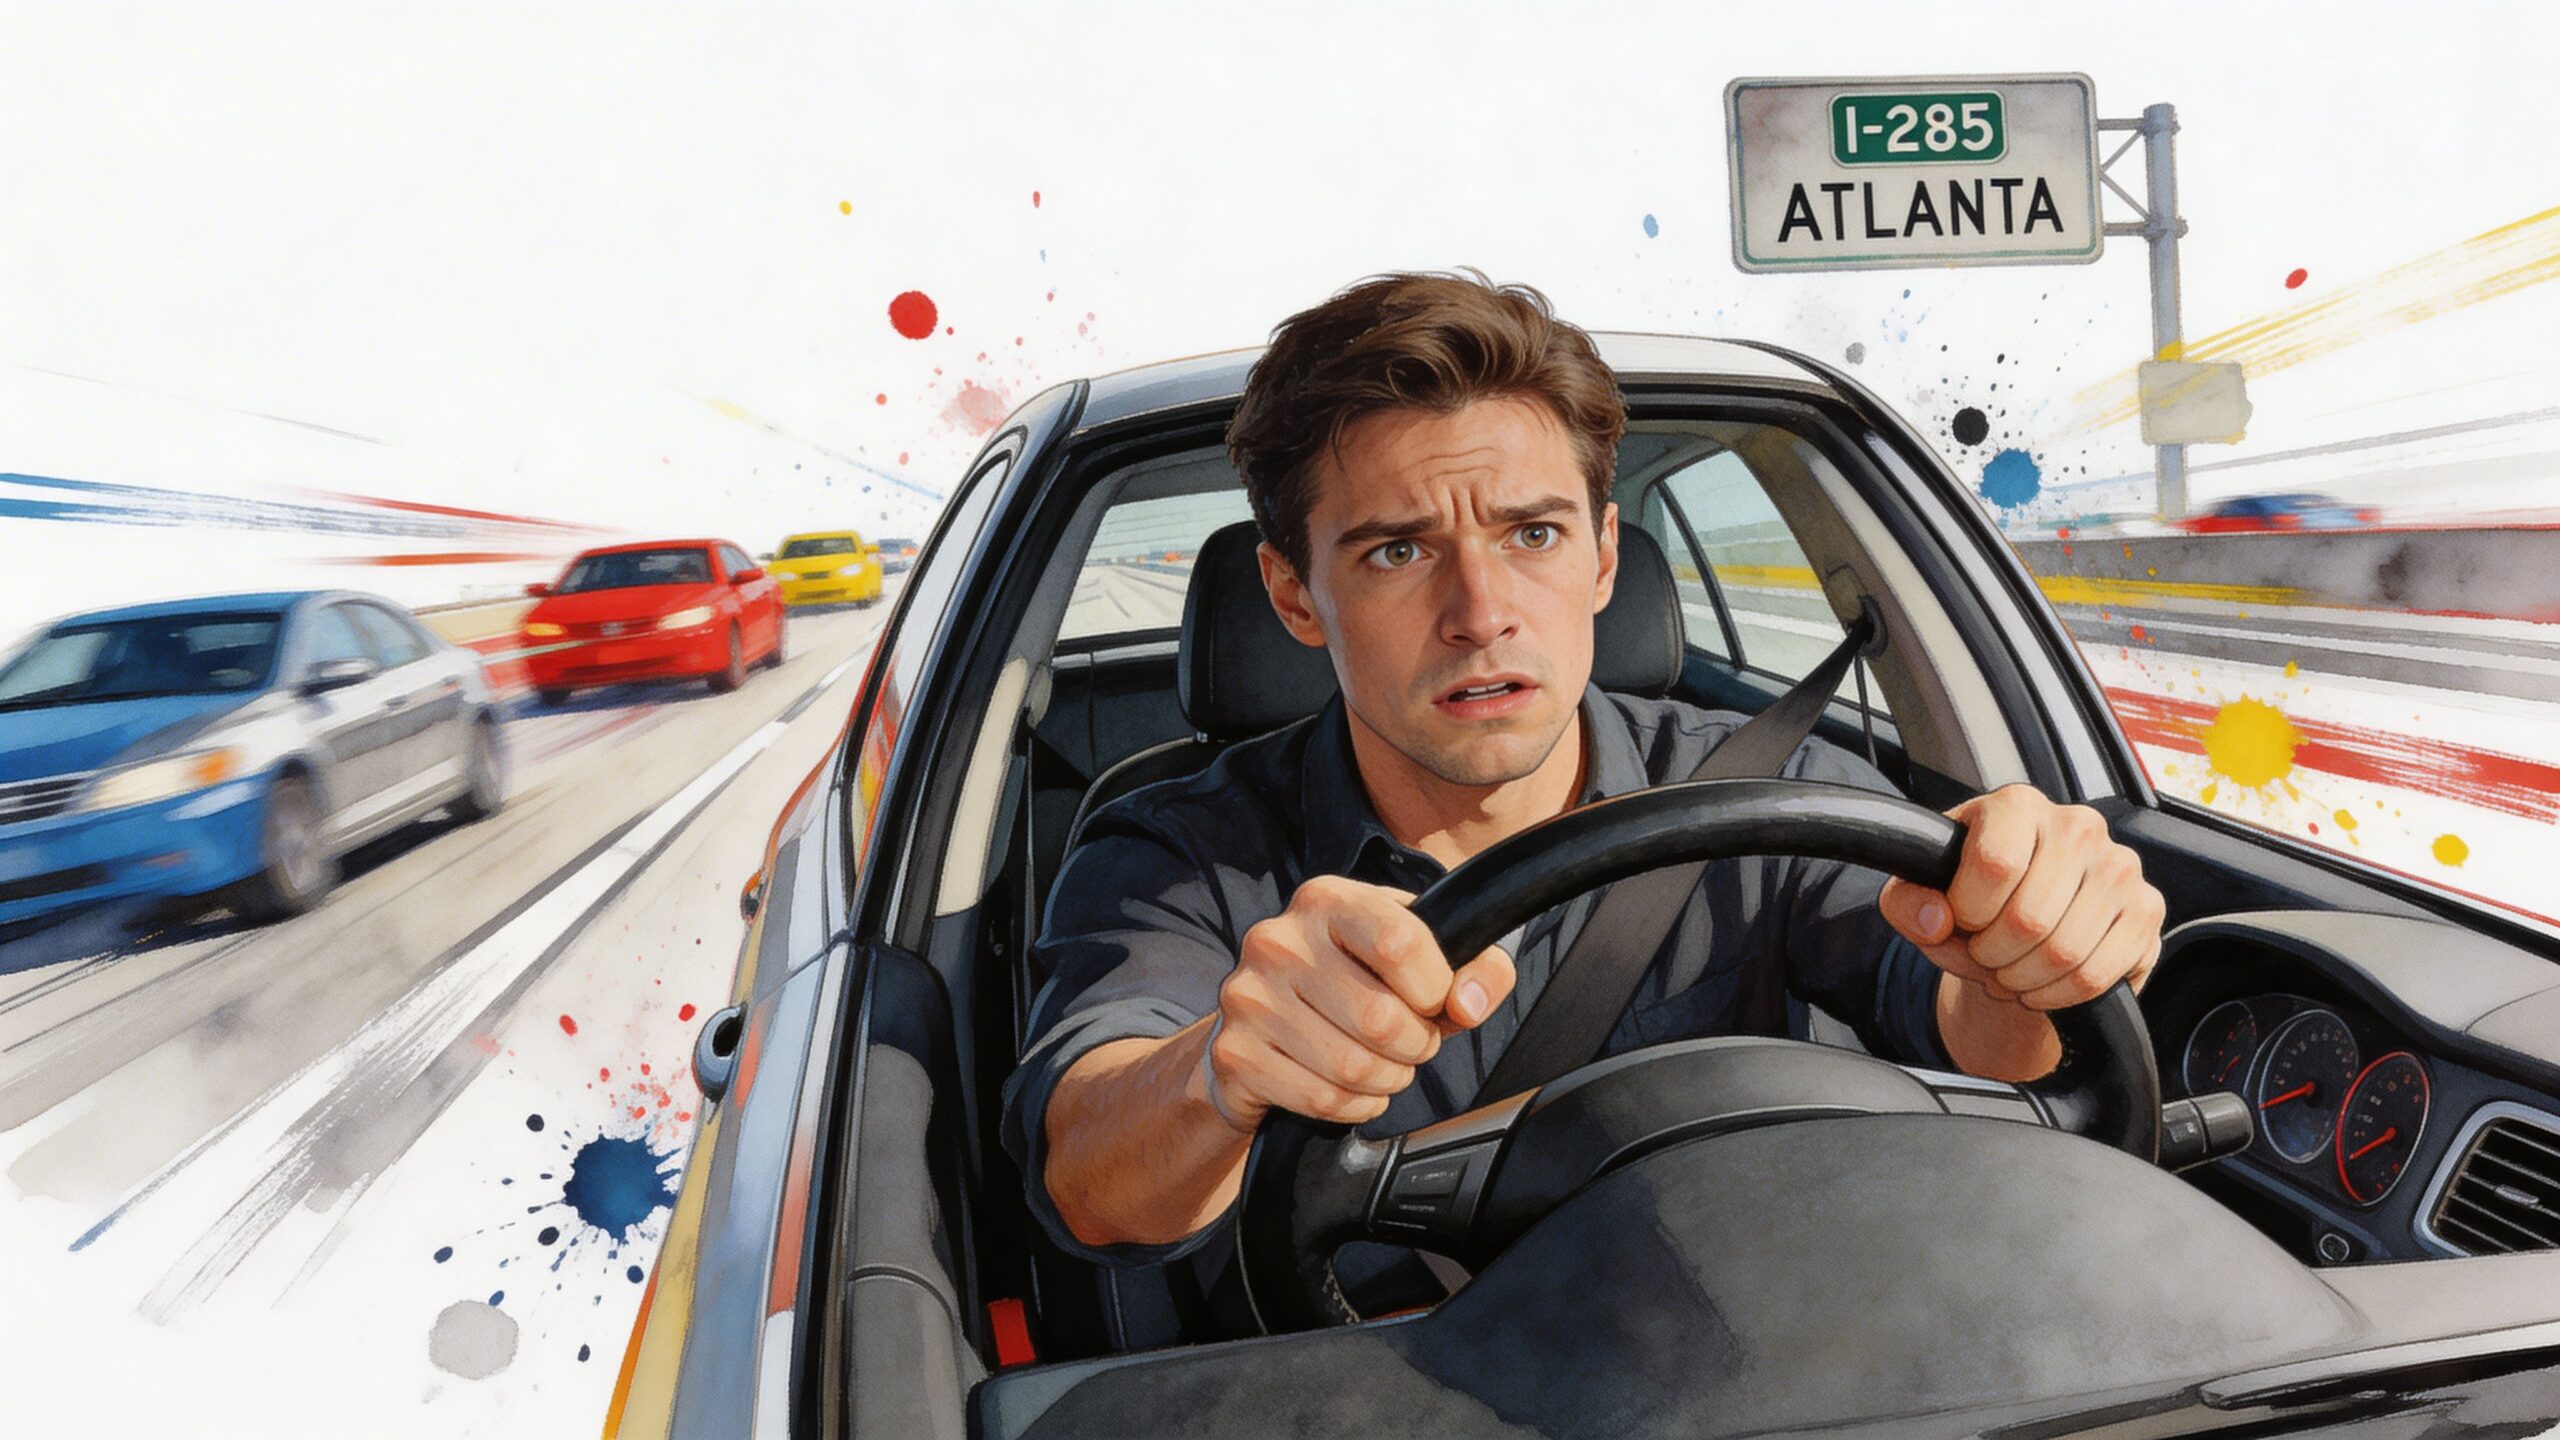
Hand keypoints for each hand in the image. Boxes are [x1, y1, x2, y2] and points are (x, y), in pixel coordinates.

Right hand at [1209, 875, 1516, 1128]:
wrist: (1262, 1024)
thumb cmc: (1355, 983)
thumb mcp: (1420, 957)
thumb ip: (1476, 966)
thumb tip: (1468, 1004)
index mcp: (1327, 900)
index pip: (1403, 942)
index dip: (1435, 988)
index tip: (1432, 1000)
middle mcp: (1278, 940)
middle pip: (1381, 1019)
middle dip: (1416, 1046)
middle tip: (1410, 1043)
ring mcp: (1248, 996)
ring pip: (1352, 1067)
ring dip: (1387, 1080)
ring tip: (1383, 1066)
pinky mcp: (1235, 1052)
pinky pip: (1321, 1099)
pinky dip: (1354, 1106)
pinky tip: (1352, 1089)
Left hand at [1877, 785, 2164, 1011]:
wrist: (2018, 914)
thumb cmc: (1968, 896)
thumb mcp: (1918, 891)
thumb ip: (1906, 901)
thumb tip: (1936, 919)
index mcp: (2017, 805)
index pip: (1995, 865)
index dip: (1969, 911)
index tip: (1961, 918)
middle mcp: (2078, 826)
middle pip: (2030, 919)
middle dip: (1993, 956)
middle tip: (1984, 955)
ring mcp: (2120, 867)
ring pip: (2066, 952)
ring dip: (2024, 979)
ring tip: (2009, 969)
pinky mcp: (2148, 910)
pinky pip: (2099, 974)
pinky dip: (2059, 994)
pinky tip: (2042, 982)